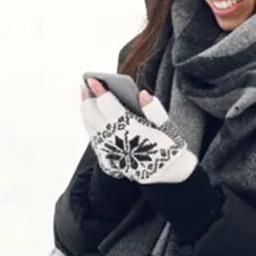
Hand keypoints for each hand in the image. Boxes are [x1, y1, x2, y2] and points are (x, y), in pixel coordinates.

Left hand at [79, 78, 197, 183]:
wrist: (166, 176)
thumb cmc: (168, 147)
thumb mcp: (168, 127)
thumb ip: (155, 109)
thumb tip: (142, 93)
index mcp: (130, 128)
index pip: (107, 104)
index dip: (99, 89)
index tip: (92, 78)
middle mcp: (114, 139)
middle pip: (91, 113)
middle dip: (88, 97)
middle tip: (86, 85)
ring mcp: (108, 150)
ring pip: (88, 125)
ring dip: (86, 109)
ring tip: (87, 97)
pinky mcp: (106, 158)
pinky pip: (92, 136)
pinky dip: (89, 124)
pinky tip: (93, 115)